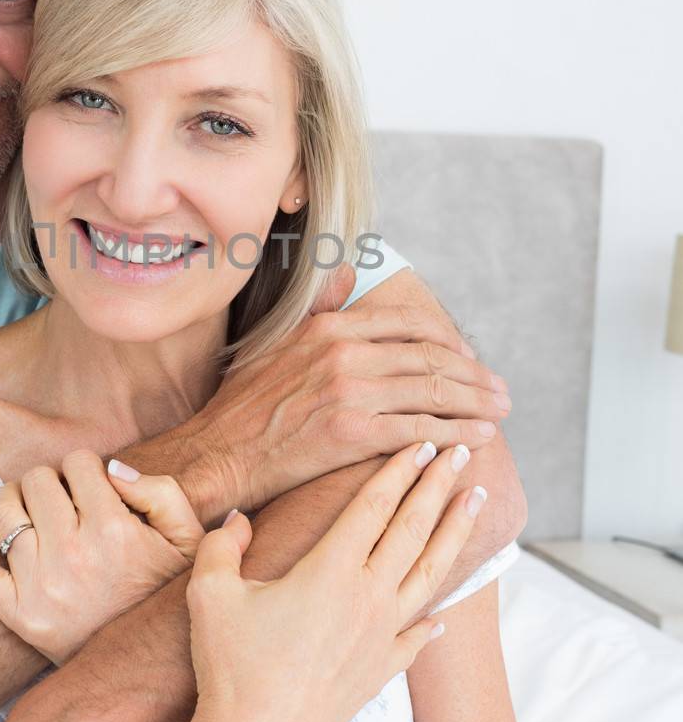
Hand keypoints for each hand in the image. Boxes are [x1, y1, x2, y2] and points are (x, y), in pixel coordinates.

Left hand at [0, 448, 205, 664]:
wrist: (145, 663)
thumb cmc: (163, 592)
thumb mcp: (188, 540)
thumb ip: (161, 492)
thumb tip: (112, 469)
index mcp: (113, 531)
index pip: (78, 463)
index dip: (87, 467)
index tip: (92, 487)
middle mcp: (72, 556)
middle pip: (37, 481)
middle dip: (53, 481)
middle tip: (65, 500)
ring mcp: (39, 588)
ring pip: (5, 512)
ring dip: (17, 500)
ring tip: (34, 510)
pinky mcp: (17, 615)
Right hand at [185, 438, 483, 721]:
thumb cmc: (229, 668)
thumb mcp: (209, 594)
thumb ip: (222, 546)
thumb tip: (237, 518)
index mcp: (329, 570)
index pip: (374, 507)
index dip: (398, 471)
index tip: (421, 444)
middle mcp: (366, 598)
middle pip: (412, 529)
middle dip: (437, 486)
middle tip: (459, 454)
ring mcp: (380, 637)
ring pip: (430, 574)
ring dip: (455, 533)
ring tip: (475, 501)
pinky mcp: (379, 672)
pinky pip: (417, 639)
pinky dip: (434, 622)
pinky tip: (445, 615)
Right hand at [197, 263, 509, 509]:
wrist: (220, 451)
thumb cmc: (245, 403)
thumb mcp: (278, 340)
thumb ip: (321, 305)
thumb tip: (348, 270)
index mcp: (330, 327)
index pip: (409, 324)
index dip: (449, 341)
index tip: (469, 358)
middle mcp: (345, 353)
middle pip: (431, 358)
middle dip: (475, 375)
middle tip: (501, 390)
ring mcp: (351, 392)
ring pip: (433, 392)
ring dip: (476, 403)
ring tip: (500, 413)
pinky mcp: (353, 433)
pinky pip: (421, 429)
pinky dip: (457, 433)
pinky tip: (478, 439)